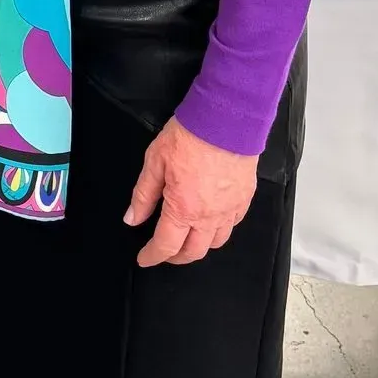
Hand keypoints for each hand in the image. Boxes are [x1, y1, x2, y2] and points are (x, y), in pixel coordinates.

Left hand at [124, 116, 257, 264]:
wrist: (226, 119)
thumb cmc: (190, 136)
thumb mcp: (155, 162)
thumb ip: (143, 195)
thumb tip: (132, 218)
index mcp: (183, 209)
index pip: (166, 246)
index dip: (152, 256)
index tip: (145, 258)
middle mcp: (209, 216)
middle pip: (193, 252)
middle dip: (176, 257)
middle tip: (164, 252)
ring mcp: (230, 209)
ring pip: (216, 243)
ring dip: (199, 246)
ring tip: (187, 239)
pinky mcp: (244, 198)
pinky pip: (233, 225)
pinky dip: (220, 230)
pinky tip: (211, 221)